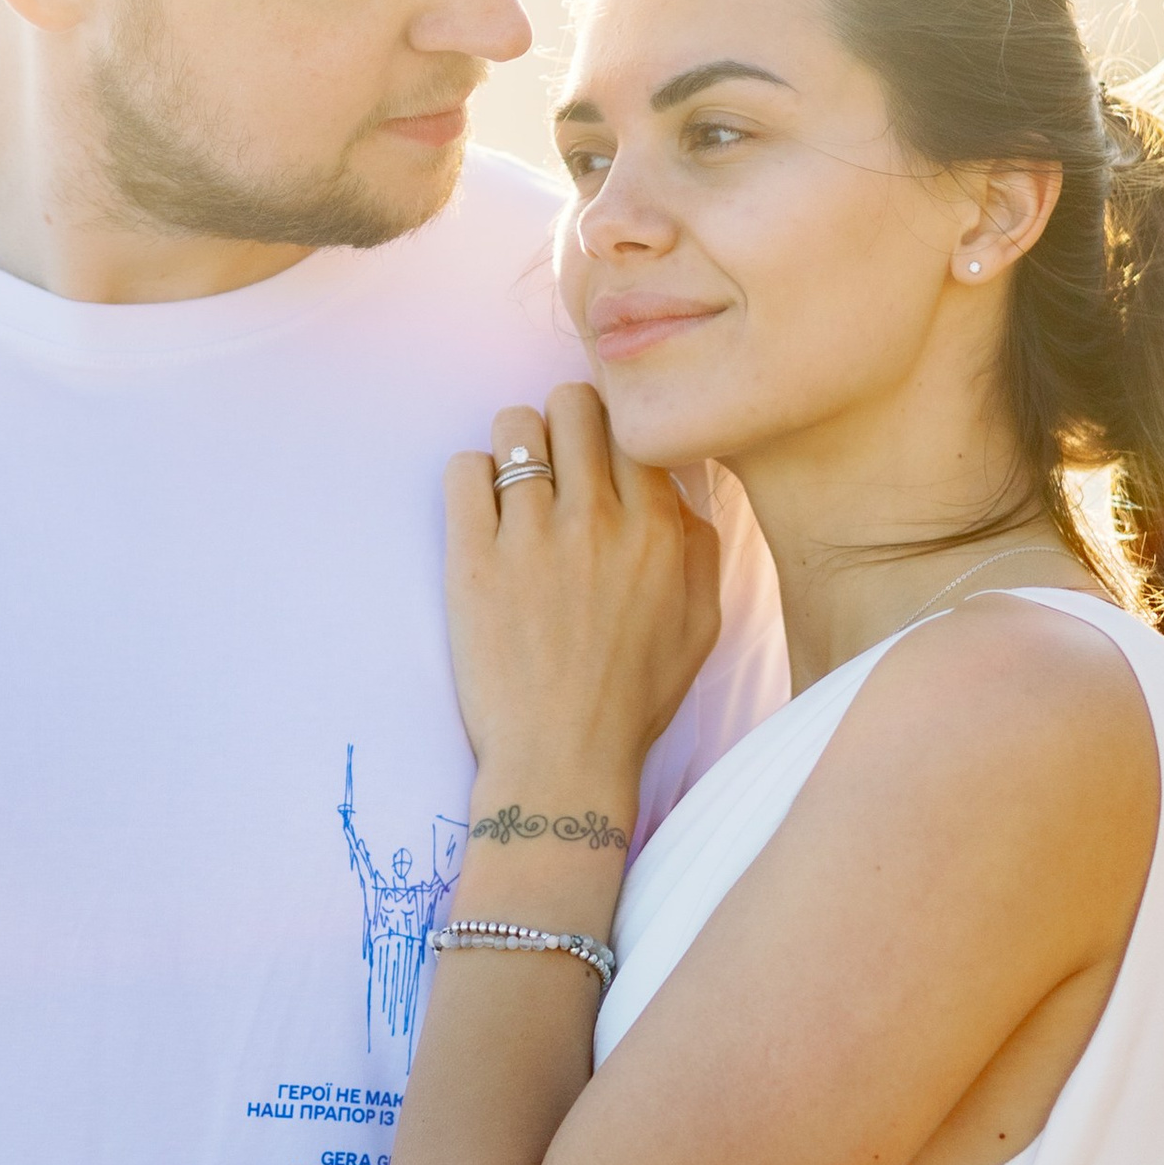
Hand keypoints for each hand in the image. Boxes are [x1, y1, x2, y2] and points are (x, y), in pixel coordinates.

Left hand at [447, 387, 719, 806]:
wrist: (561, 760)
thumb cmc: (632, 700)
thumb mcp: (701, 627)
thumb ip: (701, 547)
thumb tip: (681, 491)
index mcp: (657, 530)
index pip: (633, 423)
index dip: (613, 425)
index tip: (601, 445)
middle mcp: (596, 520)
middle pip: (574, 404)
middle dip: (565, 421)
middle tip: (558, 461)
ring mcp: (530, 537)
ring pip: (513, 426)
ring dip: (514, 447)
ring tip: (514, 488)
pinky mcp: (472, 559)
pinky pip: (462, 470)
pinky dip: (471, 479)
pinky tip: (482, 514)